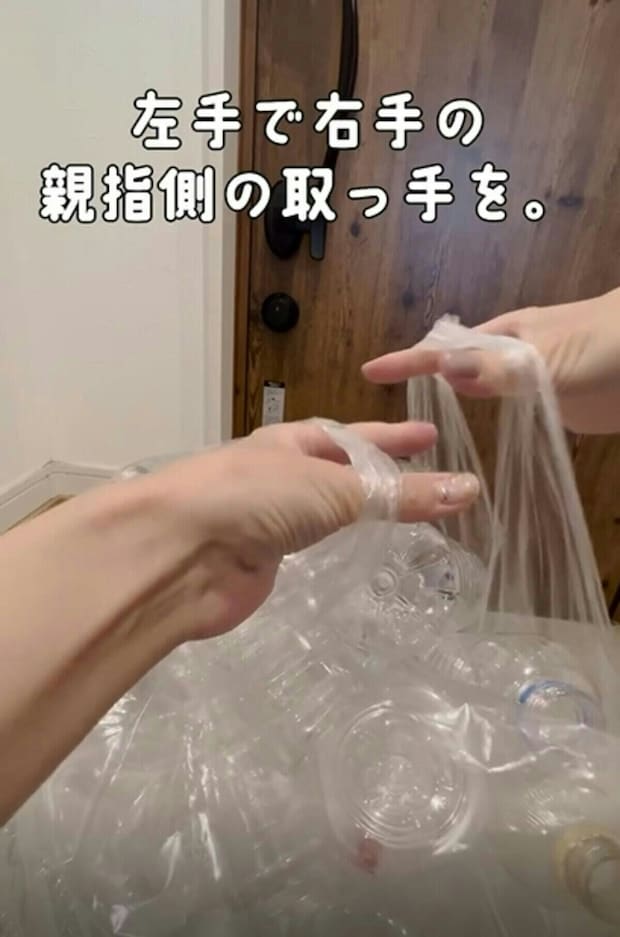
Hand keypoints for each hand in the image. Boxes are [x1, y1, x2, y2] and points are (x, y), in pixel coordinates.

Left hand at [0, 419, 479, 819]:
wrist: (180, 551)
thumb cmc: (254, 497)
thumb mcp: (335, 488)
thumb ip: (400, 495)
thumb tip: (470, 489)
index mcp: (292, 442)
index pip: (355, 436)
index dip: (394, 436)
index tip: (431, 434)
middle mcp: (280, 475)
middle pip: (342, 472)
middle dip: (381, 473)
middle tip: (427, 478)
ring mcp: (268, 519)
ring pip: (326, 511)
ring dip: (361, 511)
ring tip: (403, 517)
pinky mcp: (261, 561)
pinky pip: (310, 547)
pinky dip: (336, 546)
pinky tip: (355, 553)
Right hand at [362, 288, 619, 433]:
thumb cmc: (605, 345)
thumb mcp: (549, 358)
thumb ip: (501, 368)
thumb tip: (443, 370)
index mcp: (504, 336)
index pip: (445, 349)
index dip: (408, 361)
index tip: (370, 371)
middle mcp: (509, 355)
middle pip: (456, 368)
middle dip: (421, 381)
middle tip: (385, 410)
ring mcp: (529, 379)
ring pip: (479, 390)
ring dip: (451, 403)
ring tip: (413, 429)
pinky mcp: (549, 404)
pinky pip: (508, 411)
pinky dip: (486, 421)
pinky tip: (471, 441)